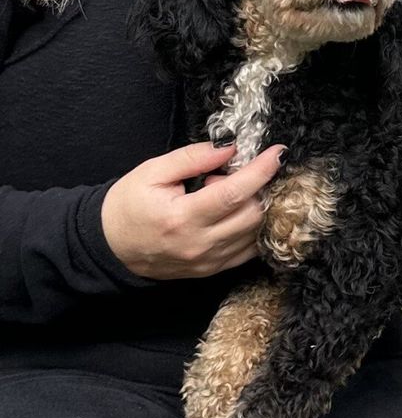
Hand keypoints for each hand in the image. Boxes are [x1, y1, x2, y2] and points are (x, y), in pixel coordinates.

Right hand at [101, 141, 285, 278]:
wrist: (108, 247)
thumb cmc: (128, 206)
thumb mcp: (153, 171)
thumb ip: (193, 157)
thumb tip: (230, 147)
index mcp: (182, 218)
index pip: (235, 193)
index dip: (261, 170)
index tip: (277, 153)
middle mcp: (199, 244)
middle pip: (253, 214)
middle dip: (255, 187)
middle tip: (227, 175)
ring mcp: (208, 262)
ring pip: (256, 233)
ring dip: (255, 206)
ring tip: (224, 194)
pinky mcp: (212, 270)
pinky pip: (249, 250)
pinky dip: (254, 228)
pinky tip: (236, 212)